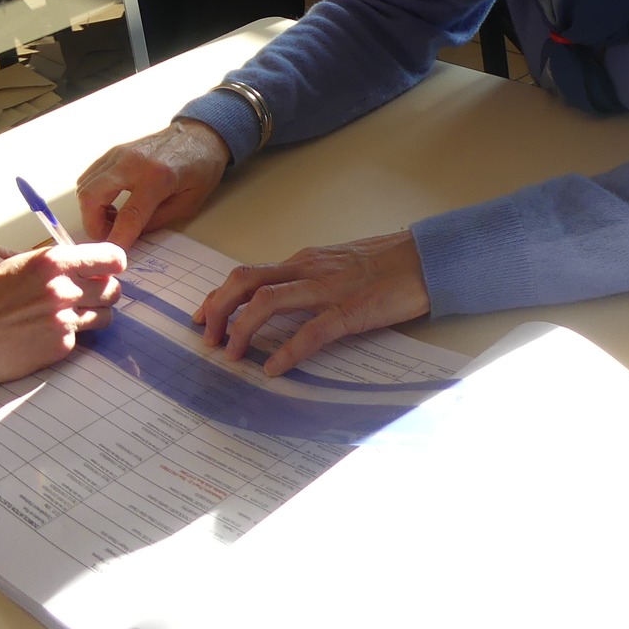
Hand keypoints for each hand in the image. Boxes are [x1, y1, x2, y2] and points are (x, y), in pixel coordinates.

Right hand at [0, 243, 128, 390]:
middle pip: (113, 289)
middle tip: (90, 295)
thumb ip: (53, 265)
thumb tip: (83, 266)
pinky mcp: (61, 346)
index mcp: (53, 262)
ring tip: (71, 316)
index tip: (111, 269)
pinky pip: (81, 339)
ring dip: (95, 315)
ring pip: (105, 316)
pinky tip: (46, 335)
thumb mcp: (18, 266)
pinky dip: (70, 336)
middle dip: (104, 291)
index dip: (113, 264)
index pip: (110, 258)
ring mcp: (65, 319)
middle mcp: (64, 288)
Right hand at [76, 119, 230, 248]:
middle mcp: (132, 162)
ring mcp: (119, 154)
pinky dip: (92, 195)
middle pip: (92, 196)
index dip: (118, 239)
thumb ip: (157, 221)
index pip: (129, 215)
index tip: (115, 256)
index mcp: (158, 176)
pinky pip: (90, 176)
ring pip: (85, 185)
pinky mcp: (114, 152)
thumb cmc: (201, 168)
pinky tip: (110, 203)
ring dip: (92, 210)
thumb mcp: (188, 203)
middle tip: (108, 236)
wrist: (199, 134)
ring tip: (113, 219)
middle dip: (93, 224)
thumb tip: (130, 238)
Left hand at [194, 231, 430, 375]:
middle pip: (245, 282)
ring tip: (231, 355)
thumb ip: (308, 281)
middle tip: (207, 338)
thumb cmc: (385, 264)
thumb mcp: (336, 267)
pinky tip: (274, 369)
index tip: (202, 317)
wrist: (426, 259)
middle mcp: (307, 270)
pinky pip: (311, 332)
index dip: (218, 296)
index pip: (247, 274)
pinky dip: (287, 351)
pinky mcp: (351, 310)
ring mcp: (327, 289)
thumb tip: (281, 302)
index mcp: (303, 261)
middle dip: (217, 309)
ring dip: (242, 329)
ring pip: (267, 301)